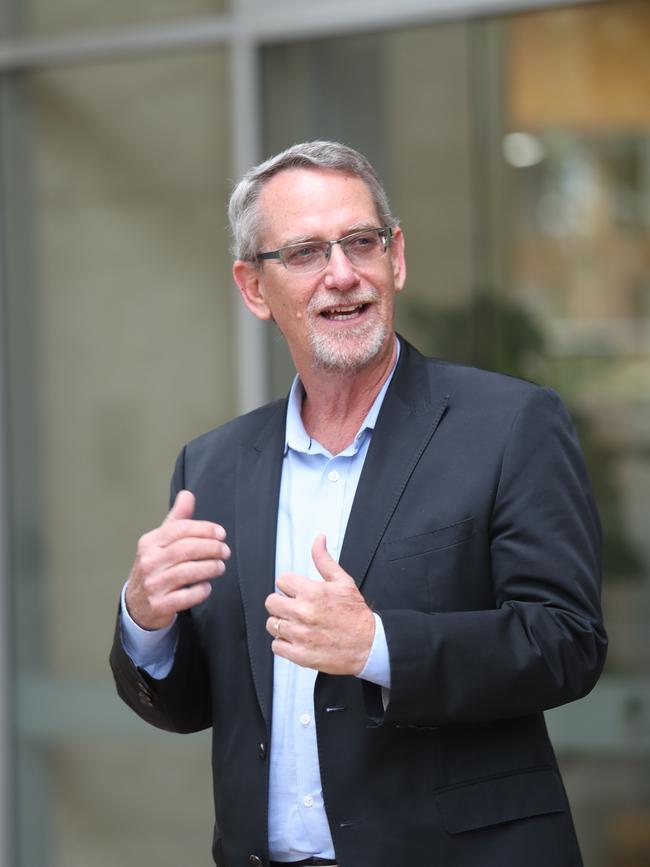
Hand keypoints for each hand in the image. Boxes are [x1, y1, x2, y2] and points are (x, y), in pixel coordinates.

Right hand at [125, 490, 229, 630]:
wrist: (137, 604)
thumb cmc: (155, 567)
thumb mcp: (161, 542)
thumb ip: (177, 519)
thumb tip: (188, 494)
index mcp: (150, 542)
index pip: (180, 529)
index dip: (204, 529)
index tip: (221, 533)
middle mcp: (149, 562)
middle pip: (186, 549)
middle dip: (211, 548)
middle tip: (225, 551)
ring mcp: (153, 584)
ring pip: (187, 572)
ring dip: (210, 568)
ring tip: (220, 566)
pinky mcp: (159, 604)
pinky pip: (186, 596)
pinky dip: (201, 590)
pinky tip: (207, 586)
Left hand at [265, 534, 374, 674]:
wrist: (369, 646)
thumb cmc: (356, 615)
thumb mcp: (343, 582)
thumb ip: (324, 560)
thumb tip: (318, 540)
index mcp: (313, 592)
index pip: (281, 581)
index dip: (290, 586)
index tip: (298, 593)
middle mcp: (303, 613)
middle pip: (271, 602)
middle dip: (282, 603)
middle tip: (295, 608)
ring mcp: (300, 635)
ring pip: (272, 624)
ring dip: (282, 623)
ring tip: (297, 624)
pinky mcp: (299, 655)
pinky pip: (276, 645)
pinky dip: (284, 643)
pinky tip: (298, 639)